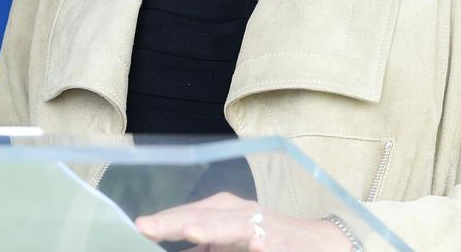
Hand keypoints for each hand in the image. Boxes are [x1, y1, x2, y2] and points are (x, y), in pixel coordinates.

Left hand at [135, 192, 350, 250]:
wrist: (321, 243)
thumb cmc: (269, 242)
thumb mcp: (231, 243)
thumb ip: (204, 247)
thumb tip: (172, 250)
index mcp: (228, 213)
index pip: (191, 213)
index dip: (166, 221)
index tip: (139, 227)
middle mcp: (245, 215)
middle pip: (207, 216)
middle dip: (178, 221)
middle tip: (147, 227)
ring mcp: (265, 229)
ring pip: (235, 227)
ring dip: (213, 229)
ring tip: (190, 231)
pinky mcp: (284, 244)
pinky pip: (268, 244)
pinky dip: (261, 244)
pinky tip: (255, 246)